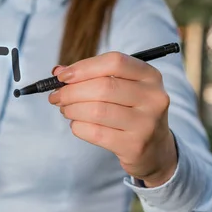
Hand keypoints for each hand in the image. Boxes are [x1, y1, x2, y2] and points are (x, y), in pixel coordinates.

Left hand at [48, 52, 177, 186]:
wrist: (154, 149)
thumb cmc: (131, 111)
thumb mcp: (122, 88)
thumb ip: (92, 76)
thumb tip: (58, 71)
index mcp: (150, 76)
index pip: (115, 62)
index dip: (84, 67)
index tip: (62, 76)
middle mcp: (153, 98)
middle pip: (103, 87)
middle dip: (71, 91)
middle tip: (56, 97)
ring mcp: (146, 124)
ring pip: (96, 110)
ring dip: (72, 109)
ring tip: (66, 110)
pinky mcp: (134, 146)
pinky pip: (95, 133)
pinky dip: (78, 127)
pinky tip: (77, 125)